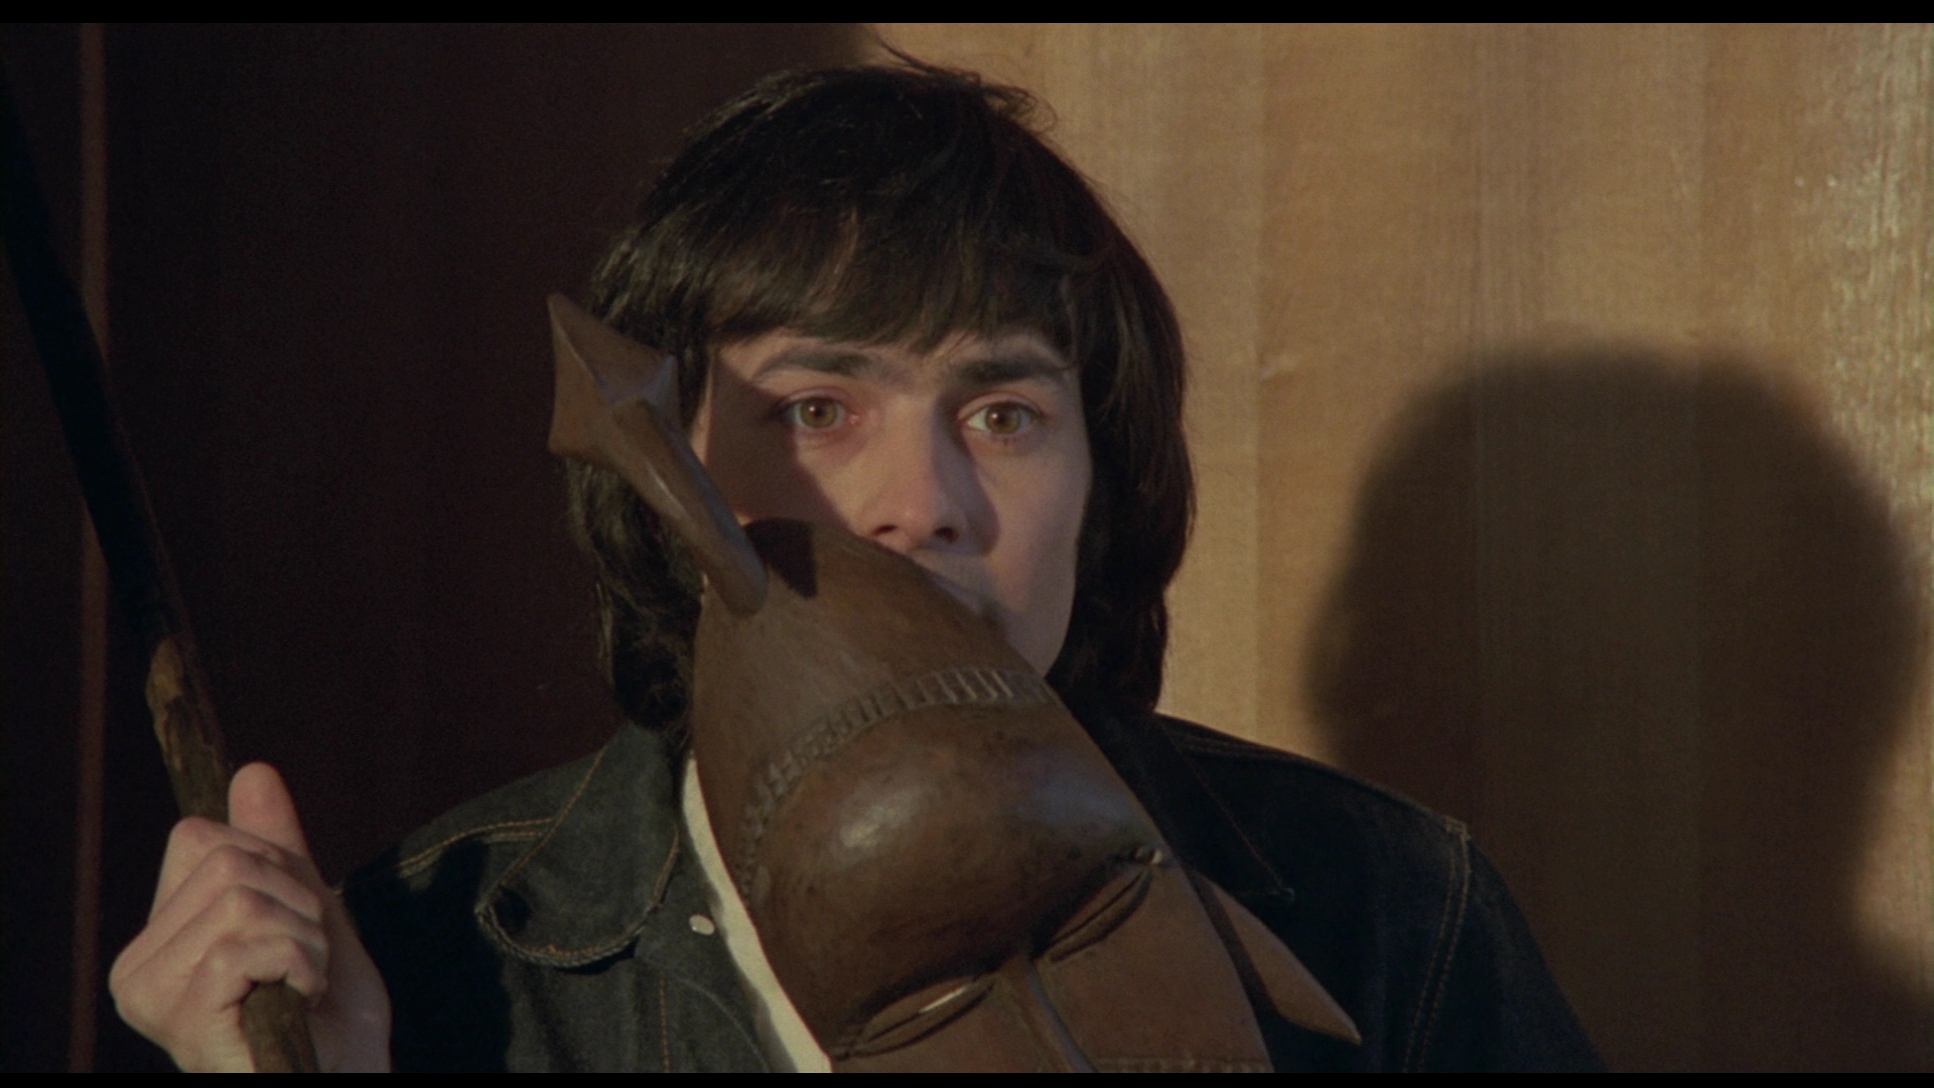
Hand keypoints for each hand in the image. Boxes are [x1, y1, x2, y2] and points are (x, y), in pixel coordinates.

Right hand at [109, 763, 391, 1070]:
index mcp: (156, 940)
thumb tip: (252, 770)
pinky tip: (300, 1000)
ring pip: (241, 900)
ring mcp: (152, 998)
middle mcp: (136, 970)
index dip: (272, 865)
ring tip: (304, 983)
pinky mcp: (182, 1020)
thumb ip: (275, 846)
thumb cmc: (327, 1011)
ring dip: (305, 938)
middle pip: (226, 862)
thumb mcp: (307, 910)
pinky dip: (300, 963)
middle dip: (298, 902)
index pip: (199, 837)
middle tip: (305, 960)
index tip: (292, 923)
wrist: (345, 1075)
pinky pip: (246, 943)